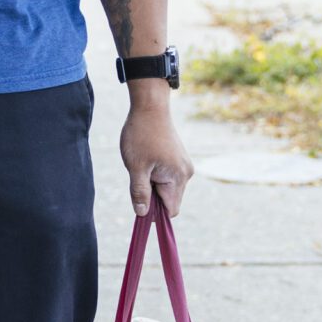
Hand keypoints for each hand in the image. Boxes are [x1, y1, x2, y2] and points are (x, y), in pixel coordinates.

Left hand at [120, 103, 192, 217]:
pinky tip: (147, 159)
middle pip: (169, 200)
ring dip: (153, 184)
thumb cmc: (141, 135)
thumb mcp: (136, 167)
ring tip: (143, 164)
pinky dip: (156, 174)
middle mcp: (186, 173)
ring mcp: (184, 165)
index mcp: (178, 178)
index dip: (155, 212)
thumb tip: (142, 214)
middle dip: (152, 195)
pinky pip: (168, 177)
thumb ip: (140, 193)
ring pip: (167, 188)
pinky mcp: (179, 159)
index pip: (170, 210)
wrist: (150, 107)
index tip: (140, 201)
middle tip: (138, 175)